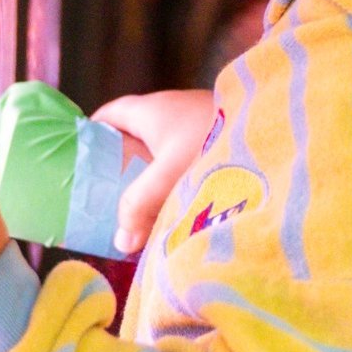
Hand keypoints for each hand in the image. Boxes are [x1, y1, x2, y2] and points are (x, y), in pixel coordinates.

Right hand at [92, 88, 225, 251]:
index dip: (91, 133)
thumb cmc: (211, 140)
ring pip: (162, 147)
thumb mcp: (168, 174)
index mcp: (150, 109)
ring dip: (151, 172)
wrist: (271, 125)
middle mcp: (171, 110)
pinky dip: (175, 174)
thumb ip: (141, 206)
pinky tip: (179, 199)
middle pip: (135, 134)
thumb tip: (120, 242)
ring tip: (141, 206)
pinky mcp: (218, 134)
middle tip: (108, 195)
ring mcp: (196, 121)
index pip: (110, 114)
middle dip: (121, 162)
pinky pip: (184, 154)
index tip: (79, 160)